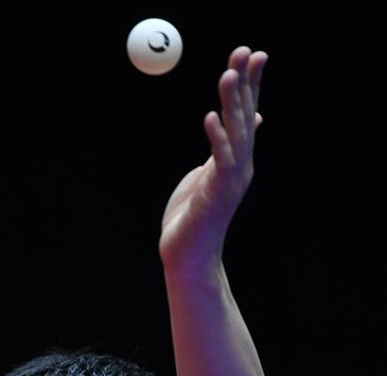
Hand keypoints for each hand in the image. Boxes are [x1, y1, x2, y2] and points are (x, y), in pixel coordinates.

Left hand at [159, 47, 267, 277]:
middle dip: (245, 84)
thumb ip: (221, 149)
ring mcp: (229, 181)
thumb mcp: (208, 175)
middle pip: (243, 118)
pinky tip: (210, 117)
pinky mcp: (215, 194)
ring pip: (235, 135)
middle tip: (244, 51)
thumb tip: (242, 124)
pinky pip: (218, 161)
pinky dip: (216, 138)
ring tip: (227, 74)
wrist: (187, 256)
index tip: (254, 54)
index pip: (246, 114)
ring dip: (232, 104)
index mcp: (235, 160)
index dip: (251, 85)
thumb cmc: (191, 218)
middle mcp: (238, 167)